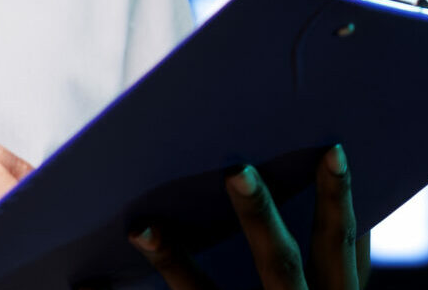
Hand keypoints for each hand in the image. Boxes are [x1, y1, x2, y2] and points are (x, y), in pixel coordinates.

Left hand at [129, 146, 368, 289]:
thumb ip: (336, 260)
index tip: (331, 152)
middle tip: (236, 170)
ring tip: (141, 227)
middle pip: (280, 264)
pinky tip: (86, 283)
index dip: (338, 200)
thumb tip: (341, 177)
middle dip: (259, 217)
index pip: (336, 244)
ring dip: (174, 261)